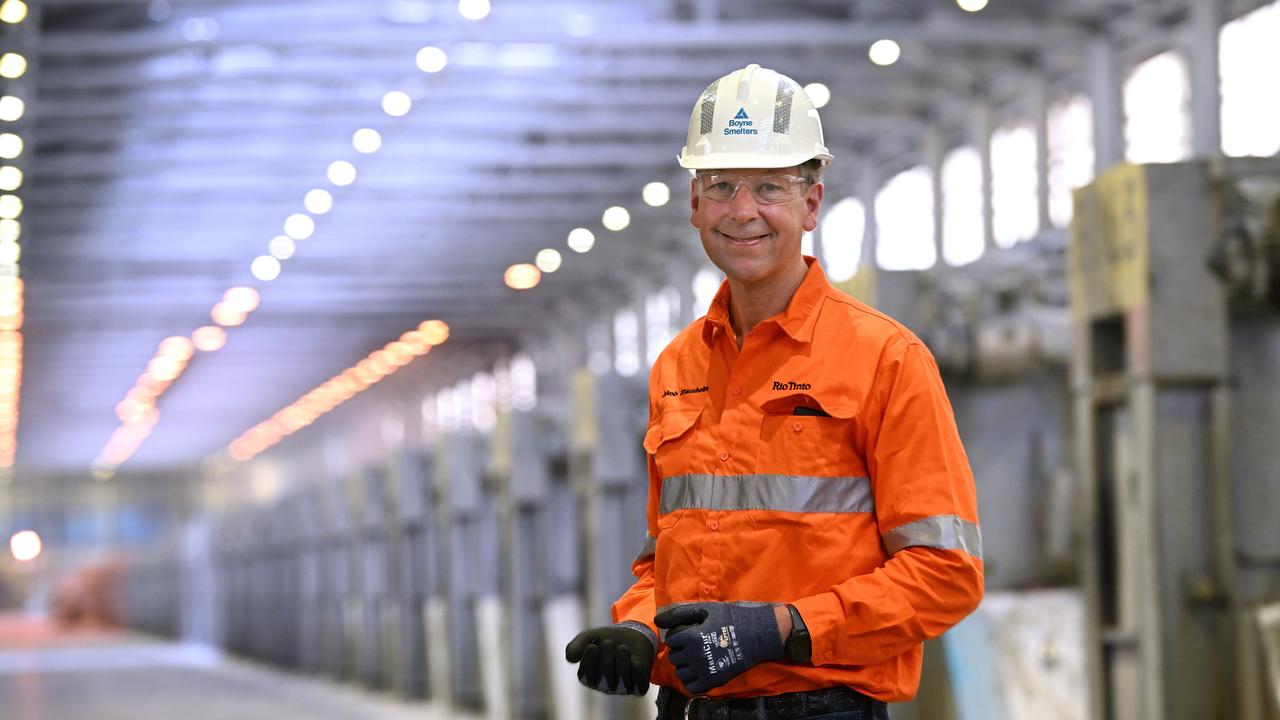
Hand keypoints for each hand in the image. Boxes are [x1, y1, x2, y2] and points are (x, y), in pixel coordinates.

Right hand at [564, 623, 655, 695]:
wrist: (633, 634)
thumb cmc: (608, 638)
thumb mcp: (590, 637)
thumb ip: (577, 645)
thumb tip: (570, 659)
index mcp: (589, 677)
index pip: (586, 676)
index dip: (589, 660)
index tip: (593, 646)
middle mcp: (604, 687)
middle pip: (605, 679)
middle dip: (607, 657)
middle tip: (609, 642)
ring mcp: (622, 689)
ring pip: (623, 683)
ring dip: (622, 661)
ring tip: (623, 648)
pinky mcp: (639, 688)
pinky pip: (639, 686)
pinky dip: (637, 671)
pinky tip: (635, 660)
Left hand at [655, 602, 783, 693]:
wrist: (758, 634)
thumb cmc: (731, 618)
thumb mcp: (705, 610)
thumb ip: (679, 615)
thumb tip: (657, 620)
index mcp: (691, 636)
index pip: (671, 640)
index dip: (679, 635)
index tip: (689, 633)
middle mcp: (695, 655)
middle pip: (674, 657)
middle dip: (681, 650)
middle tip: (694, 645)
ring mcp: (704, 669)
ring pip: (681, 673)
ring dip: (686, 665)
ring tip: (697, 658)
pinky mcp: (714, 680)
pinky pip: (692, 687)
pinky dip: (693, 680)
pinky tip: (701, 670)